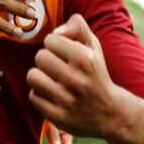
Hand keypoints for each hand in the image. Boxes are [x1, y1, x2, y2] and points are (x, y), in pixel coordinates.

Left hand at [27, 14, 118, 137]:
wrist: (110, 113)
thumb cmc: (95, 72)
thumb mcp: (93, 46)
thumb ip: (77, 26)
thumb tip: (56, 31)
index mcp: (85, 59)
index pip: (50, 40)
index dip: (55, 45)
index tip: (63, 53)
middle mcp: (77, 80)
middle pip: (40, 57)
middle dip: (46, 60)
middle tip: (57, 67)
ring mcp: (67, 100)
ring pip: (33, 76)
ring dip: (40, 77)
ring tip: (51, 80)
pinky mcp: (58, 117)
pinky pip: (33, 97)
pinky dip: (39, 95)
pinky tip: (52, 95)